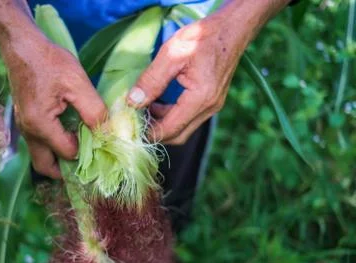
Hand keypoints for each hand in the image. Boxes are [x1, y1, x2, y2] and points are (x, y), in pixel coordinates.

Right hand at [4, 32, 106, 178]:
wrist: (22, 46)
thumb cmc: (49, 61)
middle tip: (88, 162)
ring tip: (83, 148)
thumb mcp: (77, 83)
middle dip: (66, 171)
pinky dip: (54, 146)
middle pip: (45, 168)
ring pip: (41, 156)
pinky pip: (39, 143)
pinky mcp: (25, 120)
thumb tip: (108, 132)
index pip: (67, 154)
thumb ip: (94, 110)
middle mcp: (28, 131)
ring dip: (60, 158)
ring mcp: (24, 127)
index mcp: (40, 125)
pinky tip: (71, 134)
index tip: (101, 142)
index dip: (87, 151)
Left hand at [127, 0, 289, 144]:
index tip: (129, 127)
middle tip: (134, 120)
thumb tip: (133, 102)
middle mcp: (209, 108)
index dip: (149, 133)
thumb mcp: (172, 53)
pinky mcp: (211, 102)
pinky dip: (171, 116)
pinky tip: (157, 103)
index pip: (171, 129)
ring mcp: (212, 106)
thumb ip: (152, 80)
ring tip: (143, 108)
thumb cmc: (203, 36)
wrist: (231, 28)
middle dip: (155, 133)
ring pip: (183, 129)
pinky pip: (188, 118)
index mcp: (201, 98)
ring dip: (162, 124)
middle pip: (178, 136)